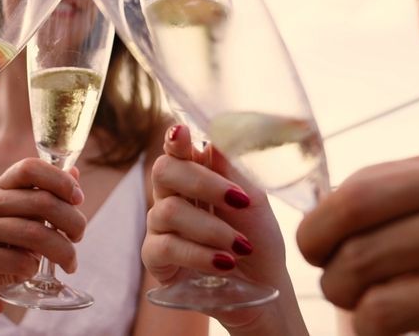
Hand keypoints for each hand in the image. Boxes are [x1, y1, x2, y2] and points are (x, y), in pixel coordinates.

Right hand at [0, 157, 85, 313]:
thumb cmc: (13, 249)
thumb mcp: (32, 220)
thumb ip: (51, 196)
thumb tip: (74, 172)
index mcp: (0, 187)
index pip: (30, 168)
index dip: (60, 180)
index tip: (78, 199)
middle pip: (42, 201)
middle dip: (73, 221)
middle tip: (78, 237)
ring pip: (34, 234)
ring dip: (62, 251)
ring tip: (70, 262)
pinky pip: (19, 261)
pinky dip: (34, 269)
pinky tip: (32, 272)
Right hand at [143, 124, 295, 329]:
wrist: (263, 285)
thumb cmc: (257, 236)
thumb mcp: (254, 200)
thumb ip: (232, 170)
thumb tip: (215, 139)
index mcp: (194, 174)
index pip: (177, 148)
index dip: (175, 139)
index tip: (182, 133)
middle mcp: (171, 195)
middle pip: (164, 171)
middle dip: (203, 183)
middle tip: (239, 200)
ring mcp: (159, 225)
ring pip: (169, 211)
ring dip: (212, 229)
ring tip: (241, 246)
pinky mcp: (155, 257)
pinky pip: (167, 247)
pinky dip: (200, 254)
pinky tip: (225, 263)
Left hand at [298, 149, 418, 335]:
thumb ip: (400, 194)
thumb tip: (314, 215)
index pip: (357, 197)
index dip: (317, 231)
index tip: (314, 252)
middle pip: (359, 255)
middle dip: (335, 283)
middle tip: (347, 293)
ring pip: (378, 309)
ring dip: (362, 324)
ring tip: (381, 320)